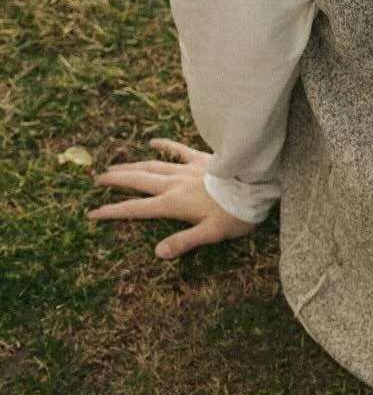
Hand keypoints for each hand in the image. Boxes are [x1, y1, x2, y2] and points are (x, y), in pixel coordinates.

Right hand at [89, 138, 257, 259]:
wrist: (258, 184)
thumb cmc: (237, 213)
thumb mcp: (211, 234)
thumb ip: (184, 242)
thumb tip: (158, 253)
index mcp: (174, 204)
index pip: (136, 209)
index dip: (113, 211)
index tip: (92, 213)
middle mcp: (175, 184)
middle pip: (138, 181)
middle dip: (116, 181)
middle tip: (97, 180)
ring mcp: (188, 169)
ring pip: (153, 165)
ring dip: (132, 166)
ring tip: (114, 166)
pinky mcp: (202, 159)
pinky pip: (179, 149)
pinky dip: (165, 145)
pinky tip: (153, 141)